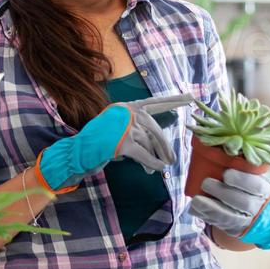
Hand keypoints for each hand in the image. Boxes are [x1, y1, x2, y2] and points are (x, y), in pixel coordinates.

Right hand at [35, 94, 192, 193]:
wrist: (78, 152)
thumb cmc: (99, 143)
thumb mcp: (120, 131)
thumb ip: (138, 131)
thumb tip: (161, 145)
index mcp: (126, 107)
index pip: (154, 103)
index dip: (173, 101)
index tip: (191, 98)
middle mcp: (126, 113)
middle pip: (154, 128)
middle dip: (164, 145)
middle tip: (172, 158)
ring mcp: (124, 127)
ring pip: (150, 143)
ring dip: (158, 156)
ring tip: (164, 166)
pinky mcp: (122, 144)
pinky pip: (144, 155)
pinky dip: (152, 163)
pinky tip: (157, 170)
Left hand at [189, 168, 269, 248]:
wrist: (264, 215)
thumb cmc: (252, 189)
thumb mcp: (254, 178)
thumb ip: (241, 168)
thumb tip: (219, 148)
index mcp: (264, 190)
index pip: (256, 186)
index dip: (241, 180)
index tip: (226, 174)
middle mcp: (258, 207)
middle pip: (243, 202)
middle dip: (223, 193)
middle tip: (206, 182)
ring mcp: (247, 221)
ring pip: (230, 218)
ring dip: (211, 209)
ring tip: (196, 200)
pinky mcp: (235, 230)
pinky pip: (220, 225)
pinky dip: (206, 217)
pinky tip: (195, 209)